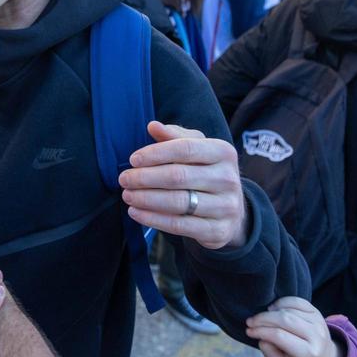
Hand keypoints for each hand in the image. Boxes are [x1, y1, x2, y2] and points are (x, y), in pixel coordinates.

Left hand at [119, 121, 247, 248]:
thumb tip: (153, 126)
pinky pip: (180, 225)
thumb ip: (175, 137)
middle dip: (145, 178)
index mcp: (223, 152)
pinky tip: (136, 213)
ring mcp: (226, 206)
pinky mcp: (217, 230)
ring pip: (178, 202)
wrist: (232, 212)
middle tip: (124, 179)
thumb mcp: (197, 150)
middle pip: (178, 176)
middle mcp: (228, 178)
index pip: (185, 148)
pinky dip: (153, 219)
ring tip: (127, 195)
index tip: (133, 159)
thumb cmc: (206, 173)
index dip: (156, 153)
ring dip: (146, 199)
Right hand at [246, 297, 344, 356]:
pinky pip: (296, 301)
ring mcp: (318, 322)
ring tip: (260, 319)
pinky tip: (273, 309)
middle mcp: (317, 336)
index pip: (280, 337)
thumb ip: (269, 352)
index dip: (261, 331)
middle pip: (285, 320)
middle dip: (263, 319)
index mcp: (309, 353)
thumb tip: (260, 334)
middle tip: (250, 322)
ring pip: (289, 310)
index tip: (249, 331)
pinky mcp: (316, 312)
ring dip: (270, 312)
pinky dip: (281, 302)